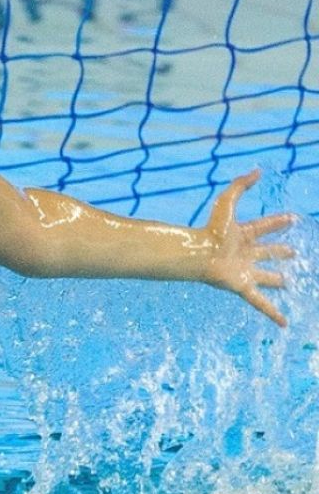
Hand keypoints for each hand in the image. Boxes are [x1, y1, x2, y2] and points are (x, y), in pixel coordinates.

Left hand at [199, 169, 296, 326]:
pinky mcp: (244, 286)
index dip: (278, 222)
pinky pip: (261, 303)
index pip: (266, 227)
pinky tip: (283, 323)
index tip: (292, 218)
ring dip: (277, 280)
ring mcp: (246, 271)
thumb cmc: (210, 229)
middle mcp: (246, 253)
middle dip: (280, 252)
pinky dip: (272, 313)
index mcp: (244, 234)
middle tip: (294, 254)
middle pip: (268, 252)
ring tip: (288, 283)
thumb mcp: (228, 202)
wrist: (198, 253)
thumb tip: (257, 170)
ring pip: (267, 276)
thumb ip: (241, 185)